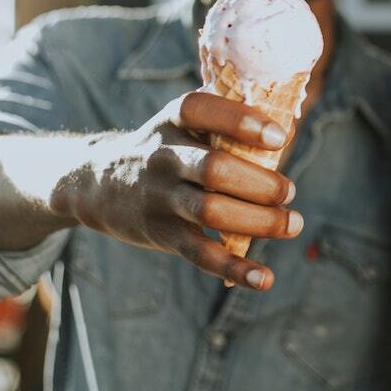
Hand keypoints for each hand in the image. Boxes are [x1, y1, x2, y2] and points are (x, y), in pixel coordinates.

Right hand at [55, 92, 300, 290]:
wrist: (98, 182)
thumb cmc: (166, 148)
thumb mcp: (182, 123)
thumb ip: (225, 121)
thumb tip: (290, 129)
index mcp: (173, 120)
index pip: (202, 111)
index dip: (243, 122)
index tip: (281, 138)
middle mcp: (163, 157)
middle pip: (215, 169)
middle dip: (261, 183)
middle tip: (289, 191)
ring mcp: (161, 197)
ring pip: (212, 212)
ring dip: (260, 222)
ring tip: (293, 223)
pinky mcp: (163, 234)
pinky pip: (201, 254)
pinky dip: (234, 269)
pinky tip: (264, 279)